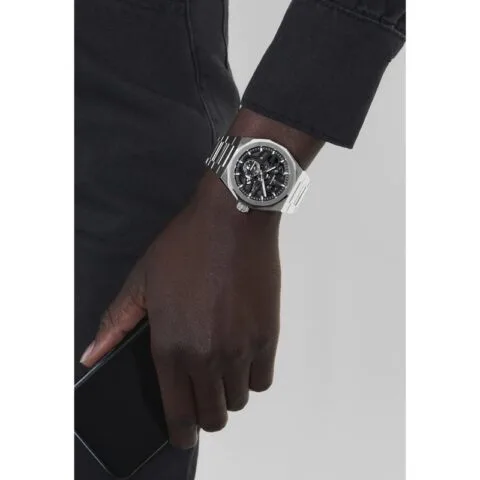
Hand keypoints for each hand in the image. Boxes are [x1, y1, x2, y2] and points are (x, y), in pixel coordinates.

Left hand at [80, 171, 281, 448]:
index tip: (183, 434)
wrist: (232, 222)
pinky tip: (243, 356)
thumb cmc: (186, 247)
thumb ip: (116, 323)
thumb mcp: (142, 281)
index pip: (179, 414)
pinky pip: (263, 379)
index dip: (181, 433)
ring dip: (229, 392)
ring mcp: (240, 349)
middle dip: (205, 415)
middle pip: (213, 416)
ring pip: (239, 400)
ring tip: (222, 369)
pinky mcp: (266, 336)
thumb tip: (92, 356)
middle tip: (203, 398)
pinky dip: (253, 376)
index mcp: (171, 347)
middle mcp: (206, 356)